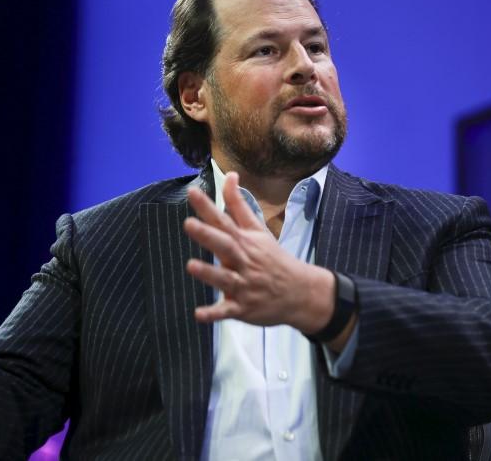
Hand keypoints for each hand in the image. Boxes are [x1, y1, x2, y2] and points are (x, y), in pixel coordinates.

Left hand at [183, 172, 333, 332]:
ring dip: (209, 273)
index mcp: (245, 242)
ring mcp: (244, 286)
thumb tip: (230, 175)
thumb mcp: (258, 230)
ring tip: (191, 265)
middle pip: (225, 246)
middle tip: (189, 224)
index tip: (192, 192)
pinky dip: (214, 314)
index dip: (208, 207)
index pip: (224, 220)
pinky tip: (199, 314)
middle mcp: (244, 261)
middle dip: (207, 235)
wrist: (301, 292)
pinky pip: (227, 311)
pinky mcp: (244, 308)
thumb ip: (239, 204)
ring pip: (225, 279)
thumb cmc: (273, 258)